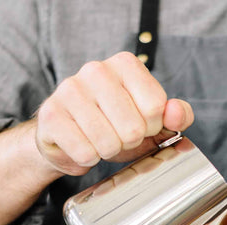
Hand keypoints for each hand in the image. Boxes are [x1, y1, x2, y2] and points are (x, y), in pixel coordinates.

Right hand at [35, 51, 193, 175]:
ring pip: (108, 142)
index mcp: (125, 64)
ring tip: (100, 141)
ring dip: (108, 151)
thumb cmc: (115, 126)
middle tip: (117, 135)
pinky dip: (87, 158)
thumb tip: (176, 113)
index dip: (151, 126)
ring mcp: (69, 90)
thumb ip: (177, 115)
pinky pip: (85, 152)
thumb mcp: (153, 121)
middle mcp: (96, 70)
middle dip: (129, 141)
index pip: (156, 107)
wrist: (69, 138)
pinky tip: (82, 146)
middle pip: (133, 127)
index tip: (140, 123)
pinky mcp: (50, 114)